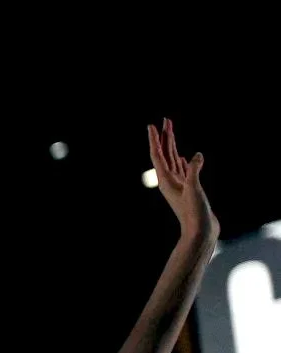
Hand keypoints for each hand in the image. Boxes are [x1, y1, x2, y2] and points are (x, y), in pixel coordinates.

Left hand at [146, 118, 215, 243]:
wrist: (201, 232)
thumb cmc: (195, 214)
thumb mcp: (194, 190)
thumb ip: (193, 171)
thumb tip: (196, 155)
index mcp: (165, 181)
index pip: (157, 155)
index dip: (155, 139)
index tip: (152, 125)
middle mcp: (169, 181)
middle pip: (164, 154)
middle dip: (165, 137)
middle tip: (165, 120)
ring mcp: (178, 185)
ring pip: (173, 160)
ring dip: (172, 145)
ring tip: (171, 131)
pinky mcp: (188, 189)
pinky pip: (182, 170)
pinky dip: (181, 160)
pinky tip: (181, 156)